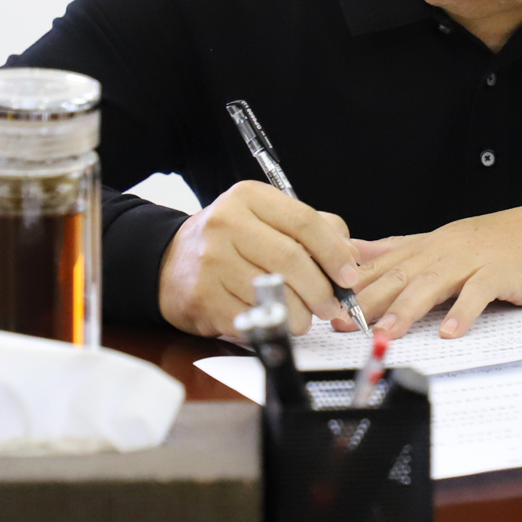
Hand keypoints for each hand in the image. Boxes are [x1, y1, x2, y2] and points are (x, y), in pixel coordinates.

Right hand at [157, 180, 361, 337]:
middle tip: (333, 306)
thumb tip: (351, 254)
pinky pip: (253, 316)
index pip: (304, 221)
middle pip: (291, 259)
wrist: (170, 263)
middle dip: (321, 289)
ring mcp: (212, 260)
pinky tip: (275, 320)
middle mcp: (226, 223)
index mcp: (248, 197)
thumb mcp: (267, 219)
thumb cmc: (231, 242)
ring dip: (300, 314)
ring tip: (304, 317)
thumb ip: (313, 229)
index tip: (349, 275)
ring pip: (274, 293)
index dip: (334, 252)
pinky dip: (272, 323)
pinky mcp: (204, 296)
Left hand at [351, 200, 521, 339]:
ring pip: (432, 283)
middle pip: (400, 275)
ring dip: (407, 309)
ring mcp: (472, 261)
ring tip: (386, 332)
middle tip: (343, 324)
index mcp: (428, 246)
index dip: (353, 286)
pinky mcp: (500, 273)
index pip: (382, 264)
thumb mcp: (444, 242)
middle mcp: (444, 251)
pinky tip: (450, 331)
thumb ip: (401, 249)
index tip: (326, 305)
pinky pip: (479, 292)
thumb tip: (358, 251)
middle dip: (368, 300)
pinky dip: (463, 311)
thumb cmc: (499, 244)